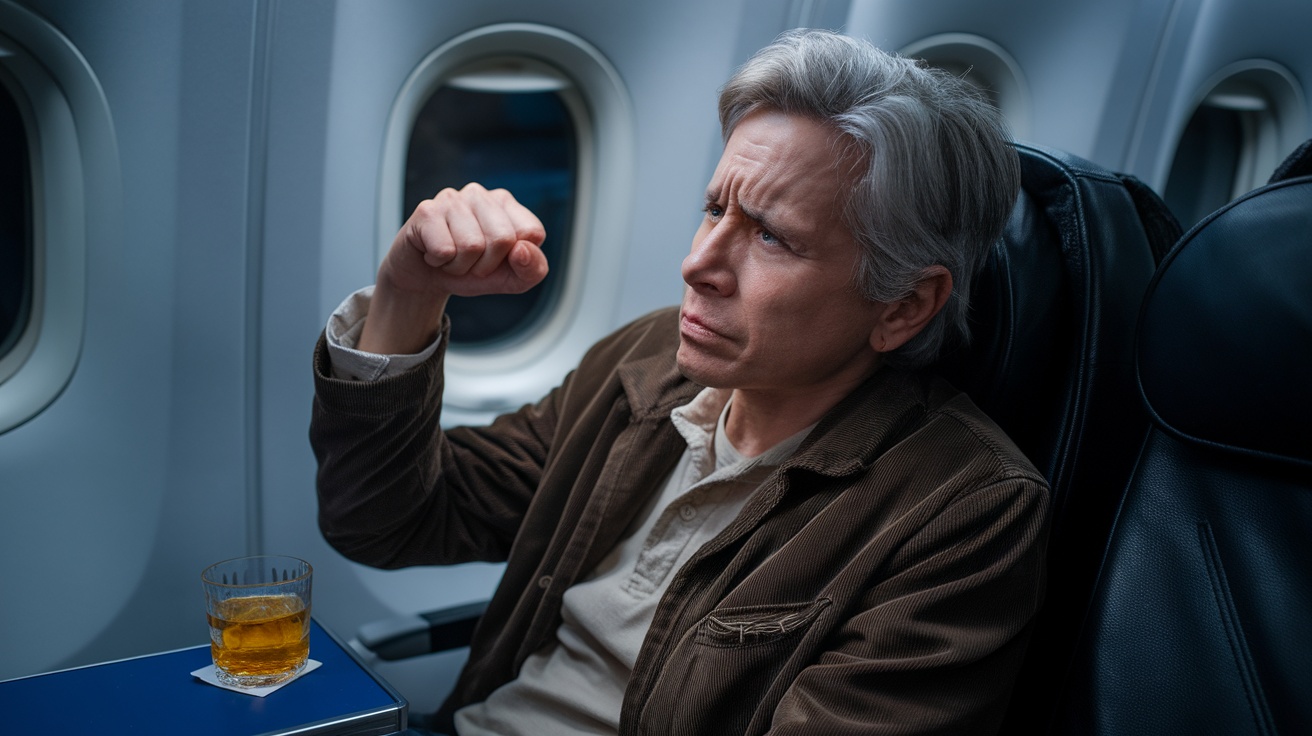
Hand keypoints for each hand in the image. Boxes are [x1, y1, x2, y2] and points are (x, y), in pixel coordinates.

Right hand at [360, 184, 547, 353]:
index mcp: (507, 204)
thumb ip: (533, 268)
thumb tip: (521, 249)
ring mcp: (452, 198)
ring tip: (451, 257)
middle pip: (503, 239)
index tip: (498, 260)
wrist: (425, 278)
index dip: (517, 259)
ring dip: (460, 266)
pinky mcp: (427, 210)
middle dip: (486, 265)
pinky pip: (445, 250)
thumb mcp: (512, 279)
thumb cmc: (472, 272)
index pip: (532, 232)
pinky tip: (433, 253)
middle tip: (471, 262)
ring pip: (472, 246)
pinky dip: (440, 263)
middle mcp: (481, 194)